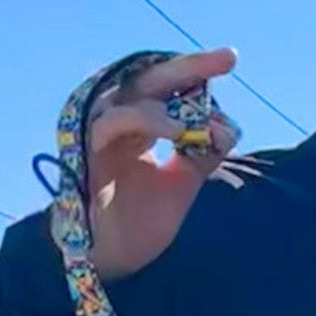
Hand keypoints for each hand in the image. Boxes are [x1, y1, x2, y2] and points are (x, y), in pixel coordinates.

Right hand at [81, 47, 241, 279]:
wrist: (113, 257)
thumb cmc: (140, 220)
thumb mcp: (182, 183)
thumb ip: (202, 154)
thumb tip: (228, 126)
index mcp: (136, 121)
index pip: (167, 87)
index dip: (196, 72)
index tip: (229, 58)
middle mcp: (115, 117)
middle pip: (151, 78)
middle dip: (191, 67)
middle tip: (227, 58)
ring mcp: (98, 130)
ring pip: (134, 96)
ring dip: (174, 101)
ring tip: (207, 120)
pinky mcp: (86, 149)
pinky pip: (116, 122)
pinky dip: (149, 120)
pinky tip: (179, 129)